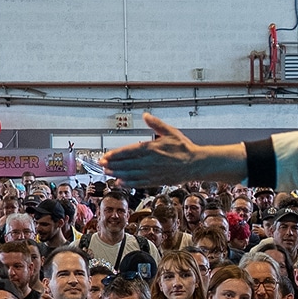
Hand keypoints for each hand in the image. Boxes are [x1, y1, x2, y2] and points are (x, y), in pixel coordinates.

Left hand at [103, 114, 232, 184]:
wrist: (196, 163)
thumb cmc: (184, 148)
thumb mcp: (170, 132)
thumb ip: (156, 124)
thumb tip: (146, 115)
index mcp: (152, 148)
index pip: (128, 151)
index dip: (115, 155)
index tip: (105, 156)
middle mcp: (150, 161)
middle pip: (127, 163)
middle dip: (113, 165)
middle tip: (102, 165)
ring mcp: (152, 172)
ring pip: (131, 174)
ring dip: (118, 174)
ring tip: (108, 173)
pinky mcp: (156, 180)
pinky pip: (139, 182)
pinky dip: (129, 183)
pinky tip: (121, 182)